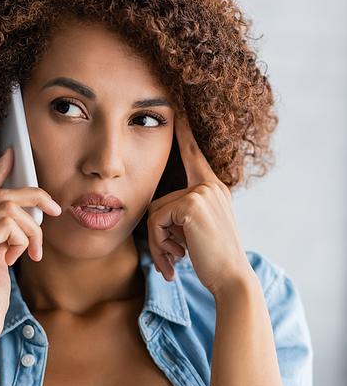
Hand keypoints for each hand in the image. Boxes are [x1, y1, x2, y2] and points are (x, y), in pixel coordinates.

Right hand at [0, 147, 61, 346]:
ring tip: (35, 252)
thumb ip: (4, 238)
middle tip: (54, 209)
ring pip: (8, 208)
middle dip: (33, 196)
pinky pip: (8, 225)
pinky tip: (22, 259)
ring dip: (32, 228)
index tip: (12, 156)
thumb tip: (25, 219)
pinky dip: (24, 239)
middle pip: (0, 195)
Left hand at [147, 115, 252, 295]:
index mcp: (213, 189)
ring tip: (175, 259)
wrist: (231, 279)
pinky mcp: (191, 204)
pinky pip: (155, 220)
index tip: (176, 106)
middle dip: (157, 235)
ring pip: (154, 213)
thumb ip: (181, 216)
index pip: (193, 153)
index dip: (183, 131)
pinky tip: (177, 257)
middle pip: (159, 201)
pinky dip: (158, 243)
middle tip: (170, 258)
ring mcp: (201, 192)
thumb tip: (153, 219)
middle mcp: (209, 186)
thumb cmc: (213, 261)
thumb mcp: (197, 232)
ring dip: (157, 242)